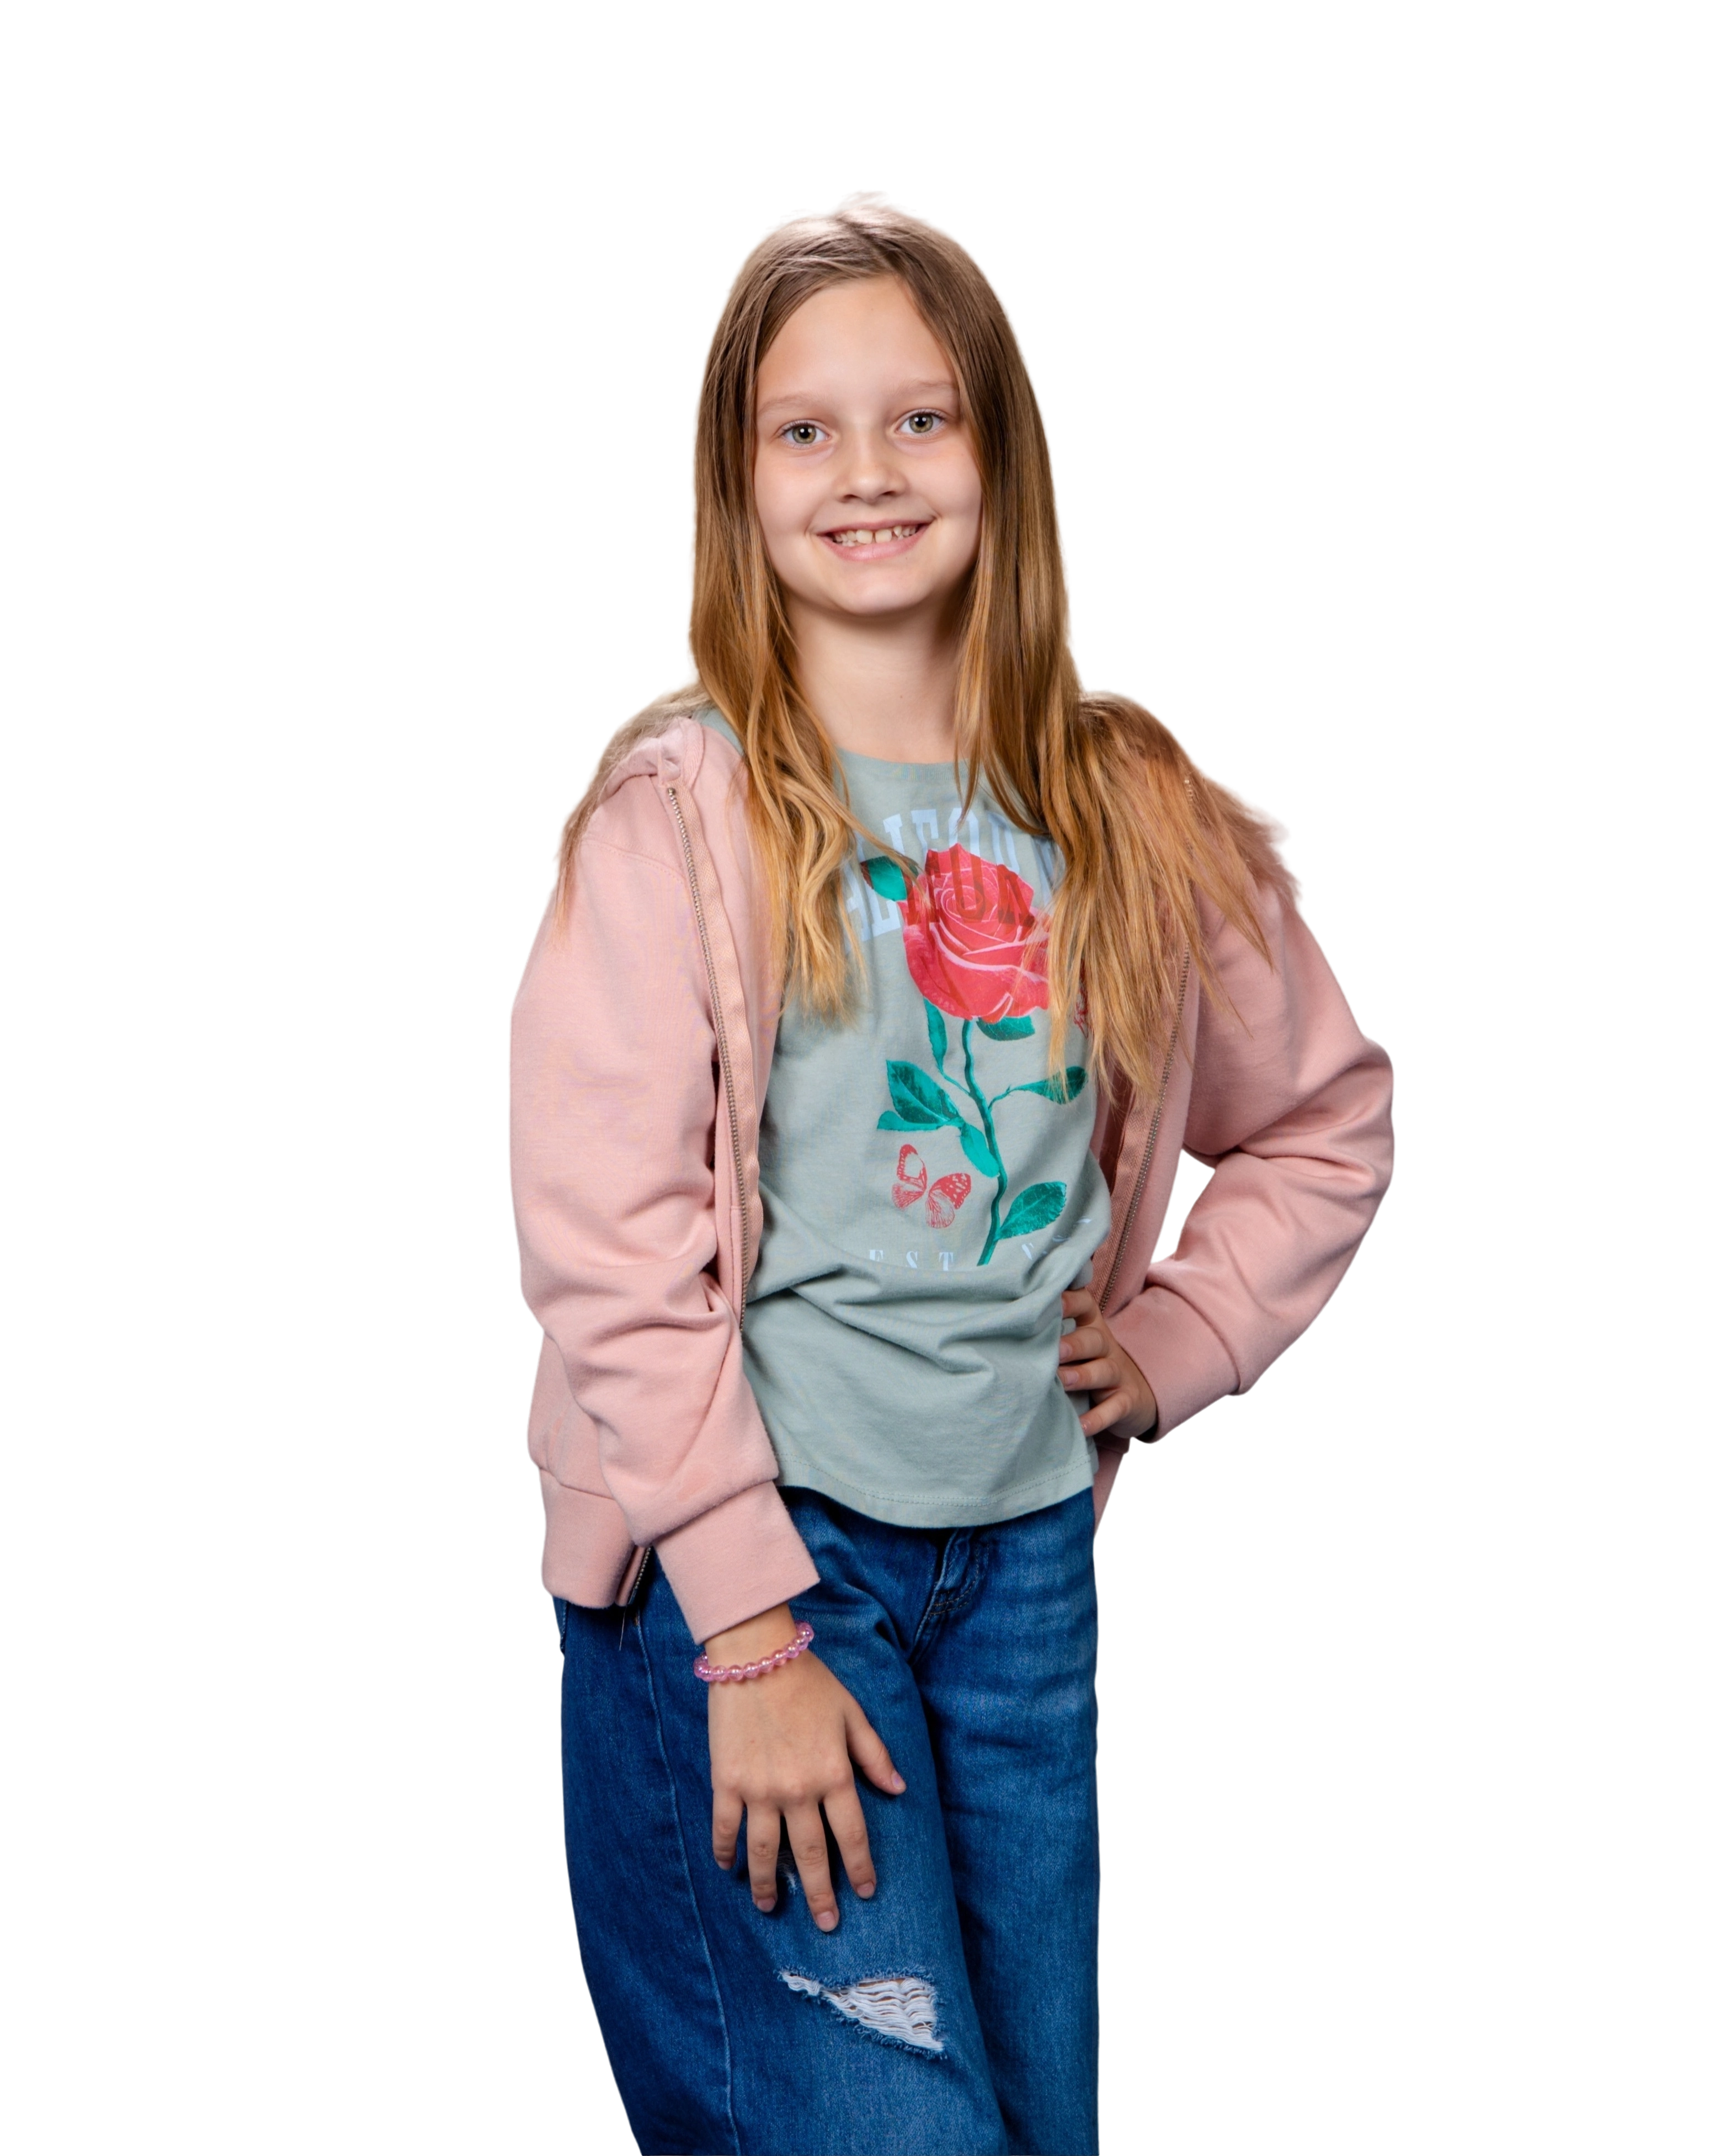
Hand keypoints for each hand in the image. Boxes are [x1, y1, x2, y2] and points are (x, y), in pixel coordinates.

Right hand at [706, 1604, 904, 1932]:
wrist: (755, 1655)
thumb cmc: (809, 1681)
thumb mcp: (852, 1714)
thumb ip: (875, 1755)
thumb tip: (899, 1788)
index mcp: (833, 1774)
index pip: (851, 1835)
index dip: (859, 1868)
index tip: (865, 1892)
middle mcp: (798, 1791)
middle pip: (811, 1855)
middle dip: (821, 1894)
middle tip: (826, 1924)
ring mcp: (759, 1790)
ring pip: (765, 1852)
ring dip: (769, 1885)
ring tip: (772, 1908)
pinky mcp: (727, 1782)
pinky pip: (726, 1827)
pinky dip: (725, 1851)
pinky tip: (728, 1869)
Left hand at [1059, 1284, 1158, 1442]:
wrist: (1133, 1396)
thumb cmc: (1088, 1364)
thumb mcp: (1075, 1345)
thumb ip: (1050, 1334)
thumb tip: (1005, 1324)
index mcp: (1091, 1326)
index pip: (1085, 1305)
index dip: (1070, 1301)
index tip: (1049, 1301)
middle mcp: (1106, 1346)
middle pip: (1094, 1339)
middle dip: (1074, 1344)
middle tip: (1054, 1350)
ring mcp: (1118, 1374)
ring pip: (1104, 1370)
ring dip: (1083, 1375)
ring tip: (1062, 1381)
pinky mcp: (1126, 1401)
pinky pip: (1114, 1408)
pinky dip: (1097, 1418)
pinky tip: (1080, 1425)